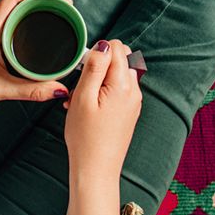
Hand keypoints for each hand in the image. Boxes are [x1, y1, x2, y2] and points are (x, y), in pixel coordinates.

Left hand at [0, 0, 71, 108]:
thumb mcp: (3, 89)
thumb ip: (32, 91)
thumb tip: (60, 89)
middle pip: (16, 0)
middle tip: (62, 5)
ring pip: (13, 9)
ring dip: (33, 5)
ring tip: (54, 10)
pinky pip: (9, 20)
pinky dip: (25, 17)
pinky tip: (37, 25)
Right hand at [63, 39, 140, 179]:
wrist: (96, 170)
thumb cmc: (86, 137)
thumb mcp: (83, 97)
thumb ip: (94, 67)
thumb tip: (103, 44)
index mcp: (124, 84)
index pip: (117, 47)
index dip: (96, 53)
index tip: (82, 70)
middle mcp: (134, 91)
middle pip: (119, 59)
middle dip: (98, 65)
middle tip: (80, 85)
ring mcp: (133, 102)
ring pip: (116, 75)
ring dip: (97, 80)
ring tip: (80, 100)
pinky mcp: (128, 111)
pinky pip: (116, 90)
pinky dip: (101, 93)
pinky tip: (87, 108)